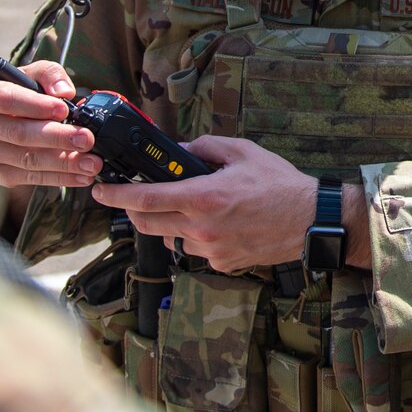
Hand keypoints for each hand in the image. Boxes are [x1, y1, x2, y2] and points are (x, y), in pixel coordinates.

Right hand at [0, 60, 101, 189]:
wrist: (3, 120)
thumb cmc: (21, 92)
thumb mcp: (33, 75)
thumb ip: (49, 74)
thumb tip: (63, 91)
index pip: (6, 99)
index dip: (36, 105)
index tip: (64, 110)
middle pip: (18, 133)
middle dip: (57, 137)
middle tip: (87, 139)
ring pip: (26, 159)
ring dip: (64, 162)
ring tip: (92, 162)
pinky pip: (29, 177)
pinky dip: (59, 177)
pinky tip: (81, 175)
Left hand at [90, 136, 317, 273]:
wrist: (311, 220)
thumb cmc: (280, 185)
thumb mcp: (243, 152)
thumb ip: (205, 147)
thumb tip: (181, 150)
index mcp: (204, 197)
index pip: (146, 199)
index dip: (116, 195)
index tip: (100, 191)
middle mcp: (202, 228)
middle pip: (147, 224)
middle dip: (135, 210)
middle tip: (138, 197)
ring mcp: (211, 249)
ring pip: (171, 238)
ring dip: (171, 224)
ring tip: (196, 208)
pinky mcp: (221, 264)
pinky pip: (195, 250)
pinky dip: (197, 236)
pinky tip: (220, 224)